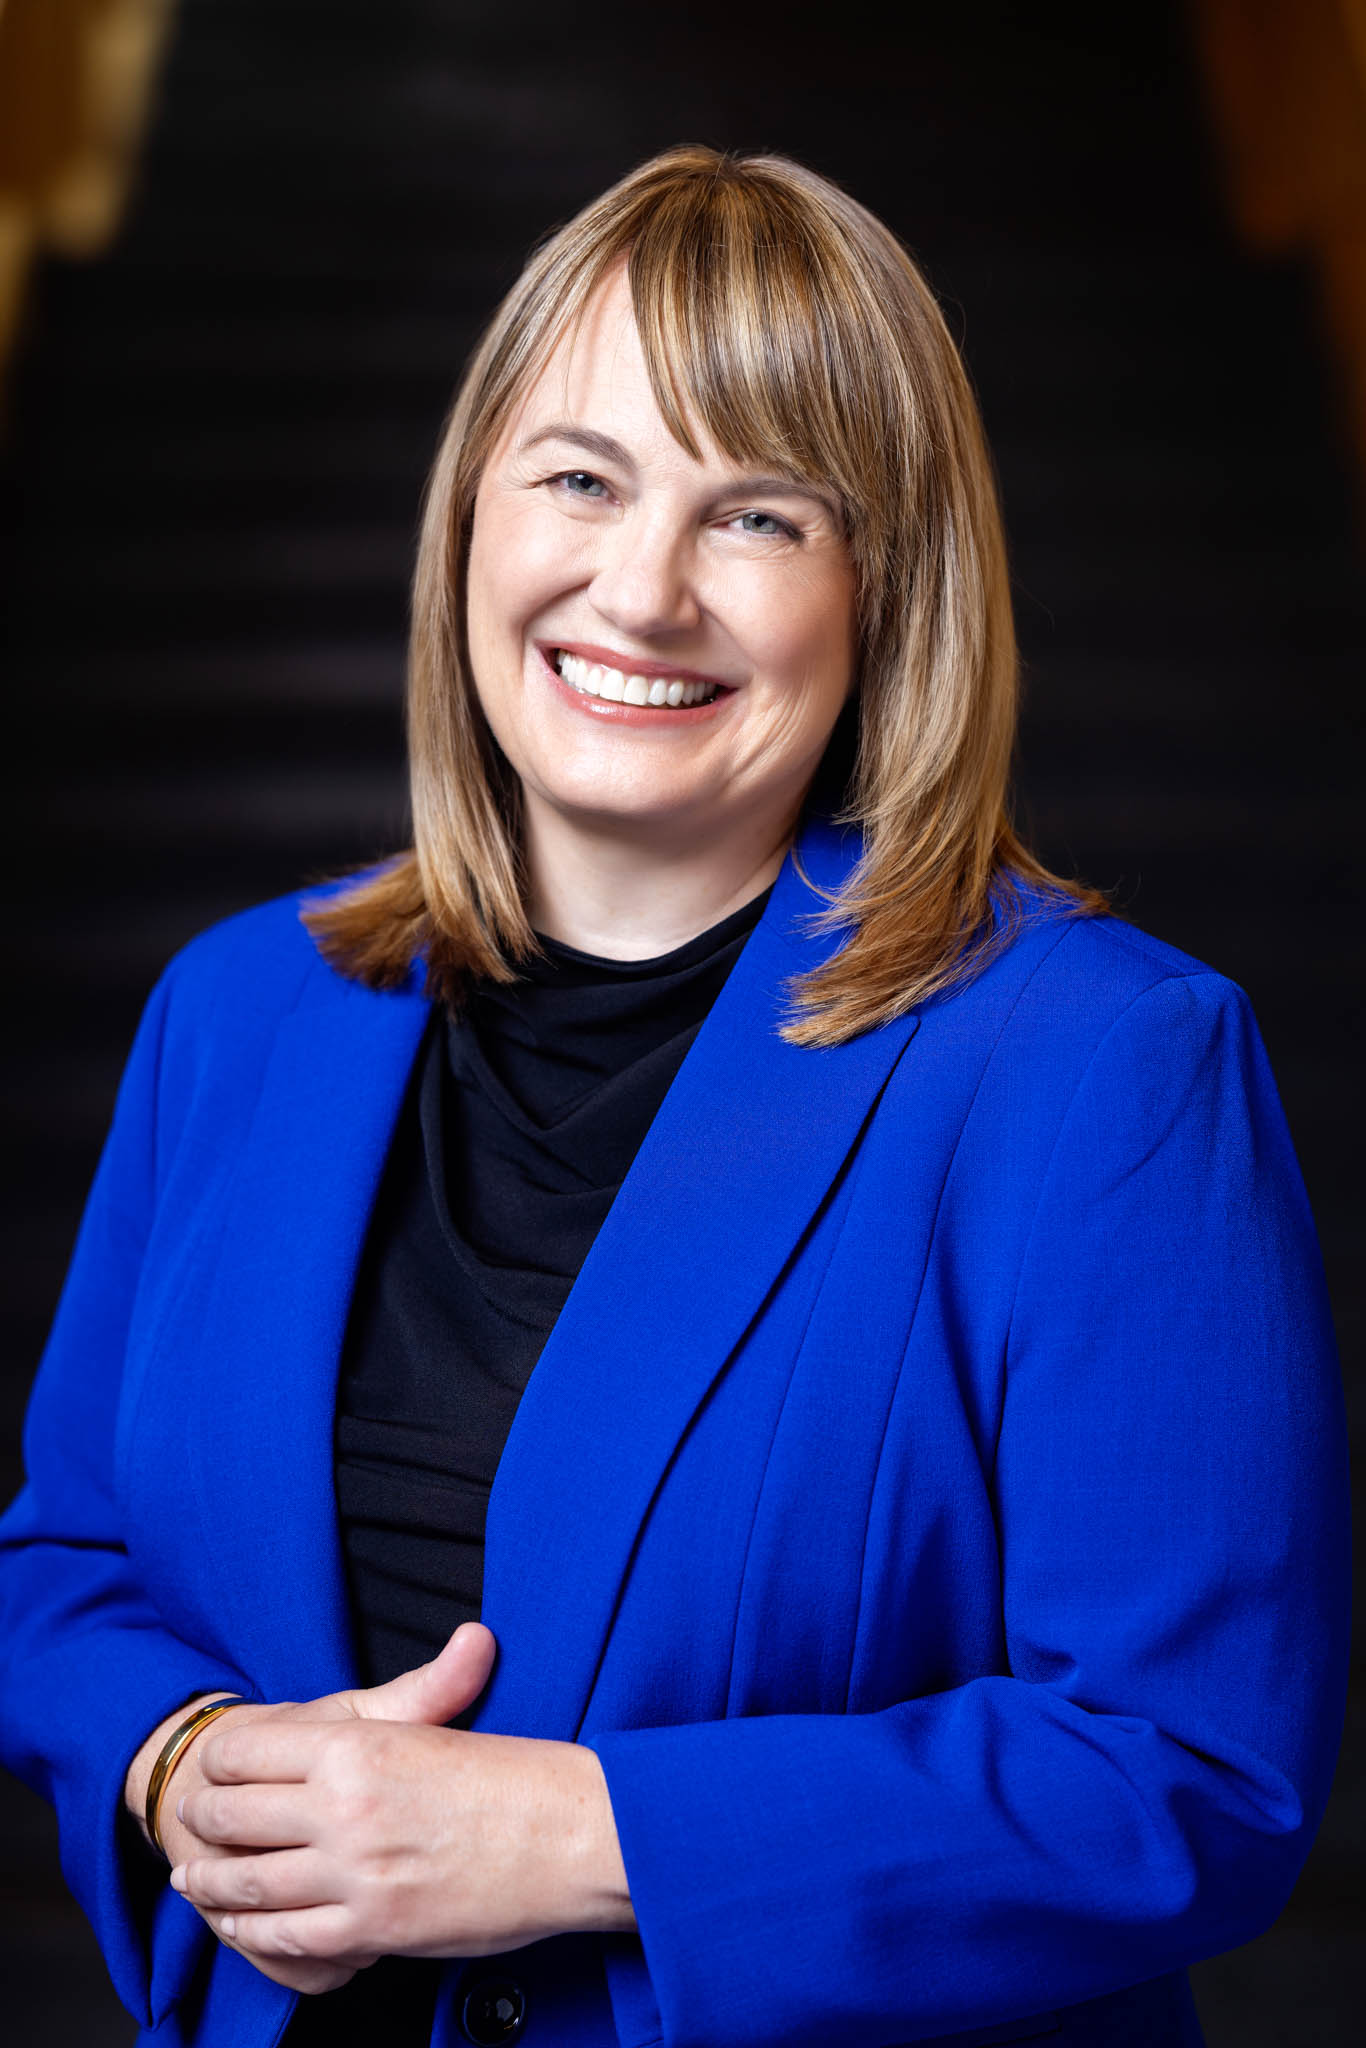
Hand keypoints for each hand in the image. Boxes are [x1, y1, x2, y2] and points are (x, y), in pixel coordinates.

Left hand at [171, 1642, 631, 1982]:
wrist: (567, 1840)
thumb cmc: (507, 1781)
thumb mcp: (451, 1724)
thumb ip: (435, 1685)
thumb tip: (473, 1637)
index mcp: (353, 1747)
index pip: (245, 1751)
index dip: (217, 1762)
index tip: (209, 1768)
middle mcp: (341, 1808)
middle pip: (231, 1816)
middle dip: (201, 1820)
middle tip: (189, 1821)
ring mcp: (351, 1873)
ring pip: (246, 1884)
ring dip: (212, 1884)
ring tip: (194, 1880)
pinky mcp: (370, 1929)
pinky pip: (284, 1936)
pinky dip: (252, 1933)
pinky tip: (242, 1927)